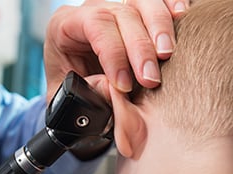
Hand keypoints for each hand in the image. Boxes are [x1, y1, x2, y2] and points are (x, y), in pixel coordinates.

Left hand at [44, 0, 188, 100]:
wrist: (71, 85)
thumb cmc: (67, 88)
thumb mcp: (65, 95)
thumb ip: (85, 92)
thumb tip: (112, 87)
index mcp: (63, 27)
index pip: (95, 26)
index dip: (114, 53)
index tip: (125, 85)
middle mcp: (88, 12)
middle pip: (121, 14)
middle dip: (140, 47)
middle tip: (151, 79)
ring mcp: (111, 9)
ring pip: (140, 3)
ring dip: (158, 28)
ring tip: (167, 54)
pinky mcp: (131, 13)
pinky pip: (153, 2)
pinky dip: (169, 7)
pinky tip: (179, 17)